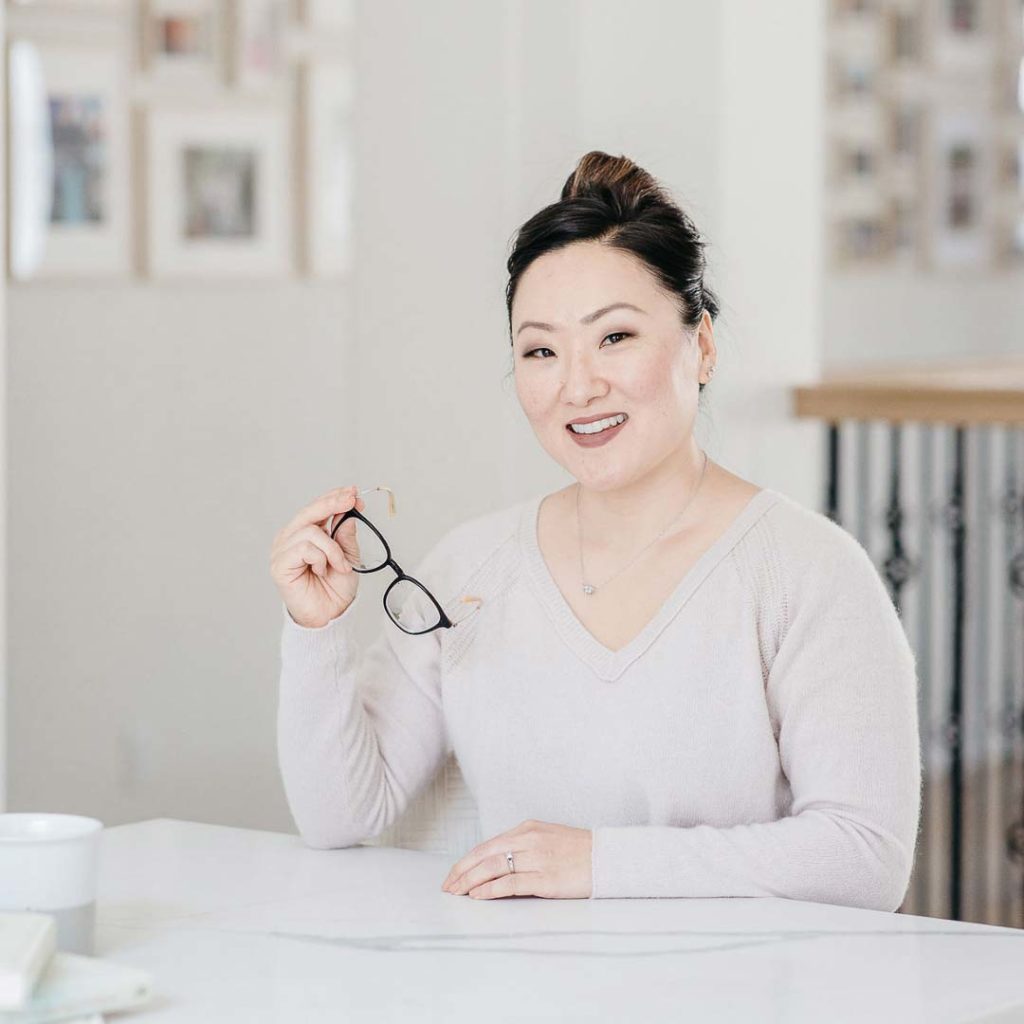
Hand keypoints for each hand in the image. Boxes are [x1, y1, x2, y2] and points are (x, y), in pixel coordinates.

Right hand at [270, 485, 366, 628]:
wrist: (330, 615)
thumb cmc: (335, 588)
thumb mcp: (348, 556)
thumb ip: (345, 534)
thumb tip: (349, 512)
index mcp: (305, 534)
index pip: (317, 508)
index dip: (334, 498)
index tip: (353, 492)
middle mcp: (290, 538)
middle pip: (310, 512)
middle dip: (333, 503)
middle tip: (352, 500)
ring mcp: (282, 550)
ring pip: (311, 531)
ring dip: (333, 549)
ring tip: (340, 565)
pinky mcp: (280, 564)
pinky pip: (304, 548)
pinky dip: (321, 558)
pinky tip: (322, 571)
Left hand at [441, 819, 591, 898]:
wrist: (608, 858)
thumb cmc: (579, 851)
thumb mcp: (547, 839)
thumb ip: (523, 847)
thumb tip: (497, 864)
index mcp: (528, 829)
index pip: (488, 844)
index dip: (467, 861)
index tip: (454, 874)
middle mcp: (529, 840)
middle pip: (485, 854)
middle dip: (462, 871)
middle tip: (448, 887)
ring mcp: (537, 858)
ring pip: (493, 867)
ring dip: (470, 881)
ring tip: (457, 893)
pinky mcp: (546, 878)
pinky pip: (511, 883)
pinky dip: (490, 889)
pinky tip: (478, 896)